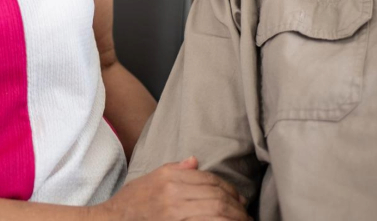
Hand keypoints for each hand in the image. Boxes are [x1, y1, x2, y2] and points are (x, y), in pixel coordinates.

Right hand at [95, 156, 249, 220]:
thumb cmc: (130, 204)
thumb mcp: (150, 180)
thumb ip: (174, 169)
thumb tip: (194, 161)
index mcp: (169, 178)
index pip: (209, 180)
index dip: (228, 189)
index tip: (238, 198)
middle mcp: (173, 194)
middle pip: (217, 196)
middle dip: (236, 206)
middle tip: (245, 213)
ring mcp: (175, 214)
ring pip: (216, 212)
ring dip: (235, 218)